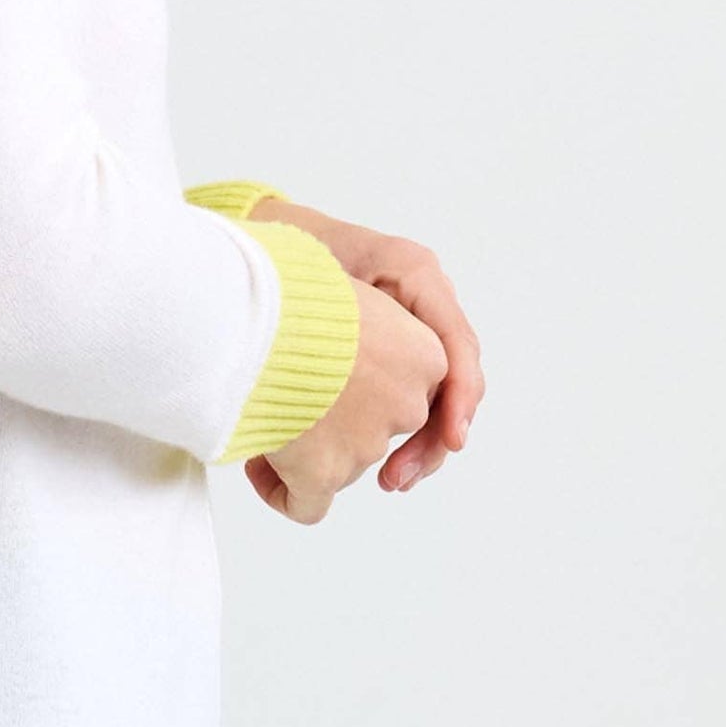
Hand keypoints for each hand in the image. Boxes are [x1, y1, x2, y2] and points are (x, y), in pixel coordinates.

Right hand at [244, 275, 446, 522]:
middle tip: (292, 401)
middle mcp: (407, 403)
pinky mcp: (323, 475)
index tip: (330, 383)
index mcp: (425, 353)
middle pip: (375, 426)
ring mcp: (368, 443)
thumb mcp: (349, 285)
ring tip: (260, 420)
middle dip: (335, 424)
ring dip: (304, 451)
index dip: (368, 389)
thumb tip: (343, 334)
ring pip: (339, 463)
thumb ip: (362, 319)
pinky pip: (306, 505)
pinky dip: (284, 494)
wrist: (261, 310)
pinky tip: (260, 471)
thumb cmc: (293, 286)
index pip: (412, 387)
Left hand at [247, 199, 484, 496]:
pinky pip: (410, 403)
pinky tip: (378, 469)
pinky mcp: (392, 358)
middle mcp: (425, 304)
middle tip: (395, 479)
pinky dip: (398, 438)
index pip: (456, 342)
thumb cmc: (286, 254)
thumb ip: (345, 302)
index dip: (459, 394)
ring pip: (434, 401)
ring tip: (389, 482)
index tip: (451, 438)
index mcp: (415, 273)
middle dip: (433, 438)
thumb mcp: (313, 267)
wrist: (265, 244)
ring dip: (419, 447)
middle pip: (453, 381)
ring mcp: (412, 333)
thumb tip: (370, 370)